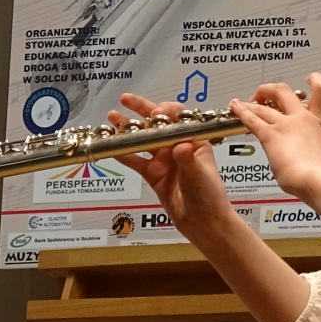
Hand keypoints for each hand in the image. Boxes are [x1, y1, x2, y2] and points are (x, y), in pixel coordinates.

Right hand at [110, 94, 236, 240]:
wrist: (203, 222)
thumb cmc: (209, 196)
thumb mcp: (199, 176)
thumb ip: (188, 160)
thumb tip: (180, 146)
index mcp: (194, 140)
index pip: (179, 118)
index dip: (166, 112)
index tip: (156, 114)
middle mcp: (177, 146)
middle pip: (158, 123)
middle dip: (142, 109)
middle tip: (125, 99)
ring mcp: (164, 159)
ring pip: (143, 139)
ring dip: (128, 129)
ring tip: (112, 118)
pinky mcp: (153, 174)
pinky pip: (135, 160)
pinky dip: (123, 153)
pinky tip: (111, 145)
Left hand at [228, 73, 320, 220]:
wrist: (316, 180)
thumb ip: (311, 149)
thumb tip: (303, 157)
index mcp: (319, 122)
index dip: (315, 80)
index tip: (309, 79)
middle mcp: (302, 117)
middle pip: (284, 91)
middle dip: (271, 90)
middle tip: (265, 96)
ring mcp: (285, 124)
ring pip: (263, 106)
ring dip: (251, 103)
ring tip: (242, 103)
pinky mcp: (270, 135)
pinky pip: (252, 119)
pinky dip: (241, 111)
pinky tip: (234, 107)